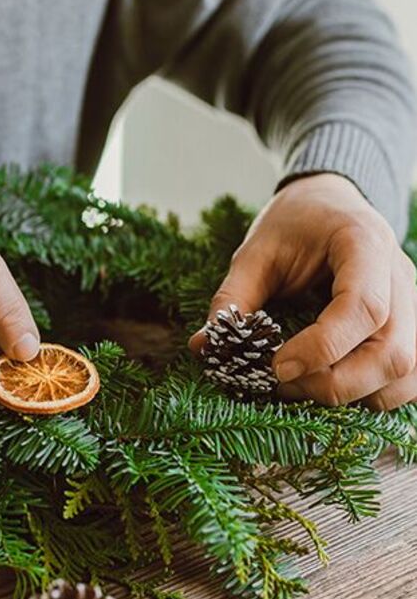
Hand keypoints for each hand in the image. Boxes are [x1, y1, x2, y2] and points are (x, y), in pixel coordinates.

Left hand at [190, 173, 416, 410]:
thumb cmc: (294, 223)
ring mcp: (414, 303)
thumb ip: (233, 296)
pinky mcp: (411, 325)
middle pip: (392, 352)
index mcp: (364, 243)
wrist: (330, 203)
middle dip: (334, 384)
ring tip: (306, 385)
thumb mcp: (256, 250)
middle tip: (282, 381)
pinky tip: (338, 385)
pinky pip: (412, 376)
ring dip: (356, 395)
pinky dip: (377, 394)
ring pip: (407, 372)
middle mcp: (401, 275)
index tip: (276, 367)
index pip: (363, 307)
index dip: (321, 348)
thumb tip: (202, 347)